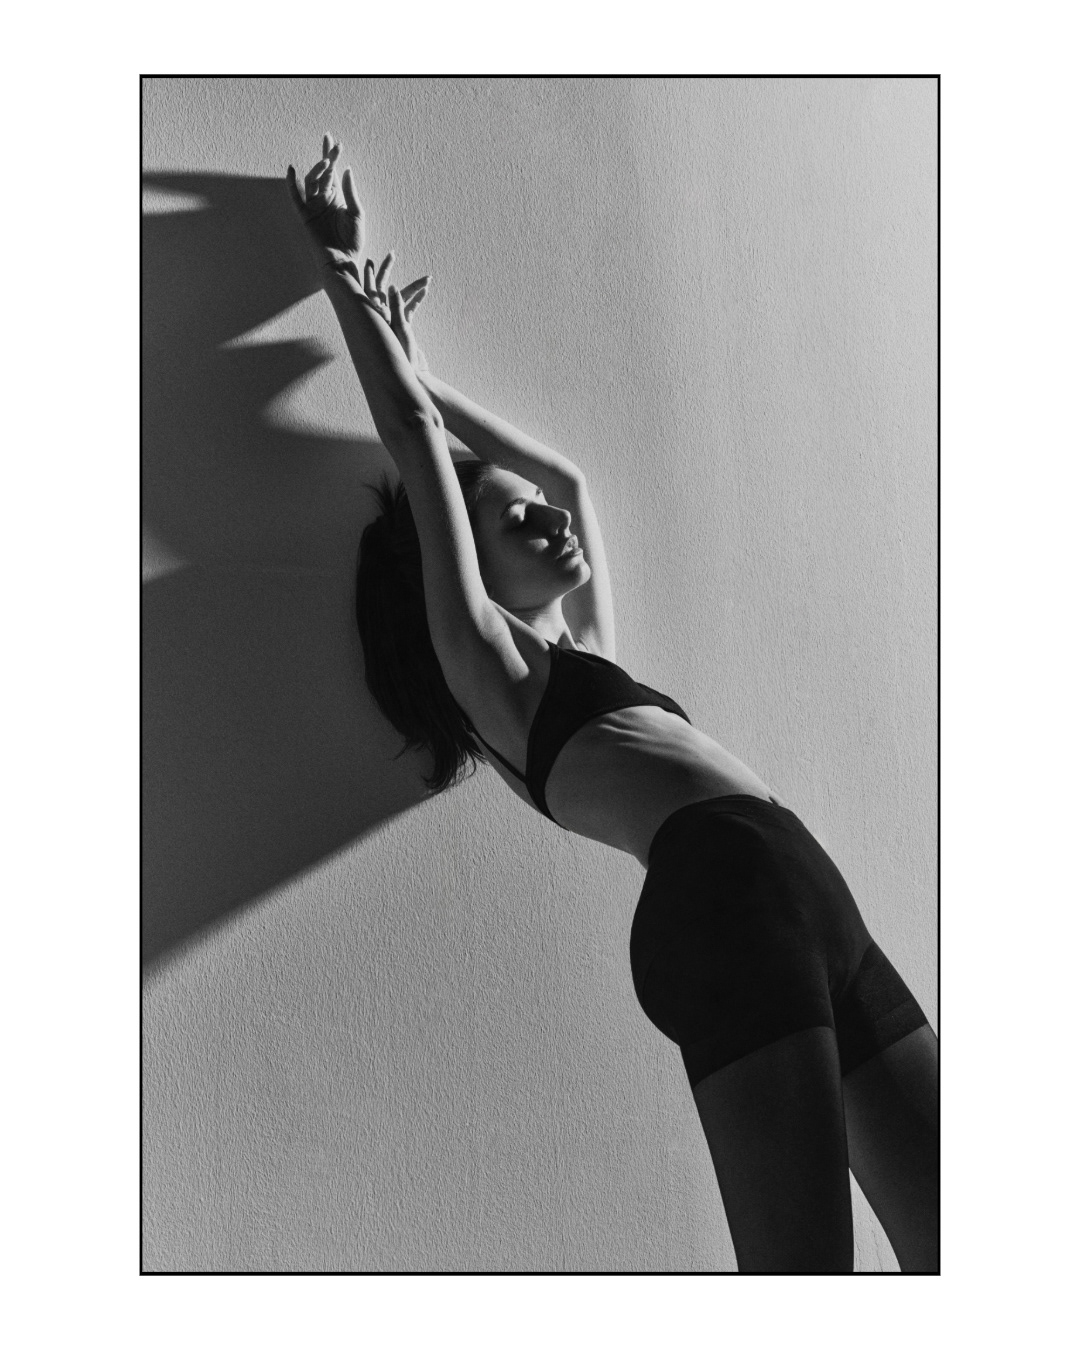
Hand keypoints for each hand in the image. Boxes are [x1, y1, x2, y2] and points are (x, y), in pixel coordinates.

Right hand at [286, 135, 364, 261]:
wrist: (343, 262)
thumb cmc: (352, 242)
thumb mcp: (357, 214)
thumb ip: (350, 193)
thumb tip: (346, 169)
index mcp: (337, 197)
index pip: (333, 172)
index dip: (332, 155)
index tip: (334, 141)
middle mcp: (323, 199)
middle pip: (322, 172)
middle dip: (327, 157)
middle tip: (331, 142)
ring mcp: (313, 206)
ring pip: (311, 181)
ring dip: (317, 169)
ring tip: (326, 163)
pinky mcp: (305, 216)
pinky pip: (296, 197)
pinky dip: (292, 184)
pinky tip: (292, 170)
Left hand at [358, 252, 431, 369]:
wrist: (412, 376)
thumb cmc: (403, 356)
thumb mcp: (400, 329)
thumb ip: (396, 307)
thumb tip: (391, 285)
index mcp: (376, 316)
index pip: (370, 289)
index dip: (370, 273)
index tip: (371, 259)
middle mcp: (382, 316)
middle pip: (383, 288)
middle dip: (388, 271)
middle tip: (392, 254)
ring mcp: (393, 321)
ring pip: (400, 297)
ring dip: (412, 287)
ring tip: (426, 277)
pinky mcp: (404, 328)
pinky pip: (409, 308)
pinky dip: (417, 299)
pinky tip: (426, 291)